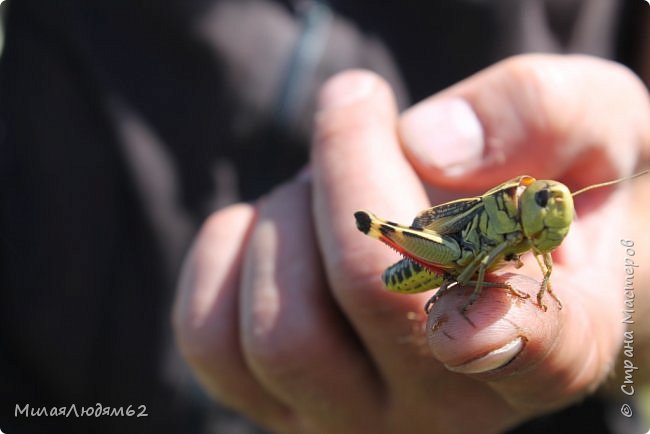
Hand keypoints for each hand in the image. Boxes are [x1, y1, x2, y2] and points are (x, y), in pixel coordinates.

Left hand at [173, 54, 649, 432]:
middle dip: (346, 168)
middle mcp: (453, 403)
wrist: (489, 241)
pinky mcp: (282, 404)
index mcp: (554, 340)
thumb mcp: (592, 123)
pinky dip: (228, 255)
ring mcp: (358, 416)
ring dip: (287, 217)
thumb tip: (430, 146)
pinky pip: (212, 340)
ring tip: (323, 188)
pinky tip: (280, 233)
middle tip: (361, 114)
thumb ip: (543, 116)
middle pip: (372, 294)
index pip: (533, 355)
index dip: (496, 329)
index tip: (458, 296)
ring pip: (281, 334)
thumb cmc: (539, 187)